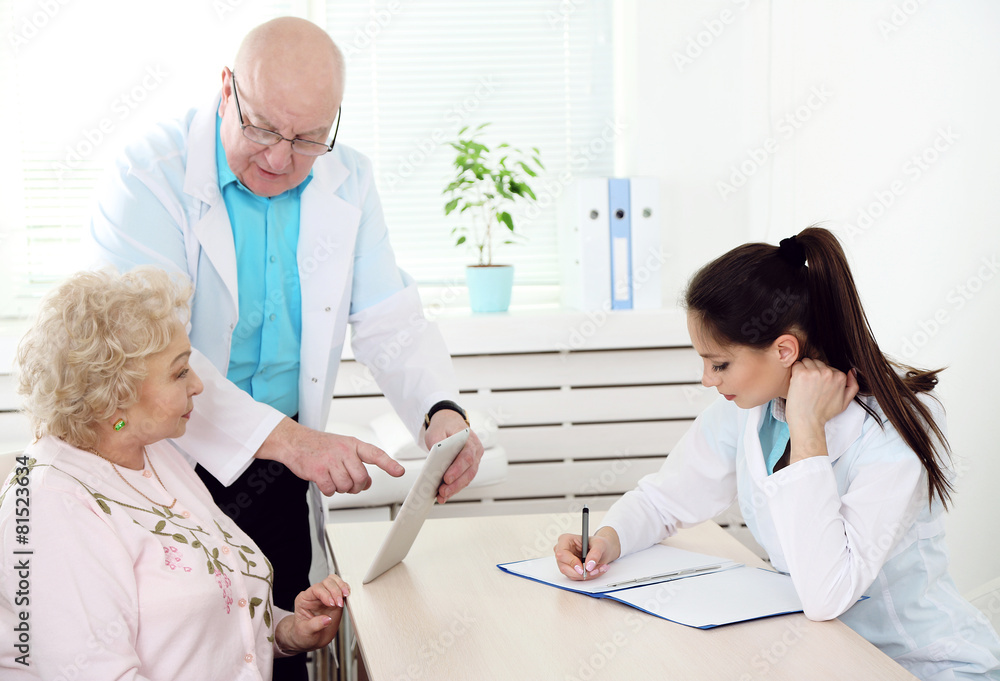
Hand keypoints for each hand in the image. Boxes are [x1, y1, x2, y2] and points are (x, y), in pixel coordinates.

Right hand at [259, 418, 404, 495]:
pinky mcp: (318, 471)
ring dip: (340, 488)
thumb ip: (357, 463)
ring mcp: (330, 460)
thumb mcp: (342, 448)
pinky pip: (331, 490)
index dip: (389, 464)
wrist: (295, 442)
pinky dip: (328, 490)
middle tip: (348, 482)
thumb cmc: (320, 446)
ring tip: (333, 478)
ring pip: (346, 486)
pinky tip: (323, 481)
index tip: (399, 471)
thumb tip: (367, 483)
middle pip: (361, 478)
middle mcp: (344, 451)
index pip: (375, 454)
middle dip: (355, 486)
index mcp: (352, 444)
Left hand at [274, 574, 349, 655]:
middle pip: (327, 582)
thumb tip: (327, 619)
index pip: (316, 589)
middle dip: (335, 591)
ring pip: (335, 581)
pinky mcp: (335, 600)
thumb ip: (315, 625)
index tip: (332, 604)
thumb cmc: (303, 634)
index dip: (325, 594)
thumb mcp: (305, 631)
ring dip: (342, 588)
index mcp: (304, 599)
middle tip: (339, 603)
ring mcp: (326, 596)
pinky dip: (346, 590)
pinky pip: (341, 589)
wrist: (310, 640)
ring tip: (345, 597)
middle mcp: (315, 595)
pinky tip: (347, 597)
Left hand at [424, 410, 484, 503]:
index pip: (467, 456)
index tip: (446, 478)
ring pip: (468, 478)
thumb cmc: (443, 426)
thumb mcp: (436, 431)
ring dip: (455, 489)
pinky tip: (444, 494)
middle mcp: (476, 450)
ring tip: (441, 496)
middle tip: (442, 492)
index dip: (458, 469)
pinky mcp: (468, 467)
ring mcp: (475, 459)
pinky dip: (454, 488)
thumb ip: (436, 443)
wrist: (449, 422)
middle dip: (456, 484)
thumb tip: (435, 461)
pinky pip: (464, 479)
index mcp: (470, 439)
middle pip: (469, 471)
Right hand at [554, 527, 620, 580]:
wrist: (602, 550)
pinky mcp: (570, 570)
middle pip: (564, 567)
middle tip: (596, 570)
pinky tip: (596, 570)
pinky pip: (577, 577)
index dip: (571, 562)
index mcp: (565, 540)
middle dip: (581, 572)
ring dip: (587, 575)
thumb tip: (589, 566)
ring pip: (571, 574)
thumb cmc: (598, 544)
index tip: (583, 568)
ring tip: (599, 568)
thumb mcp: (600, 544)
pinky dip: (588, 576)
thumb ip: (595, 554)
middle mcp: (562, 551)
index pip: (562, 553)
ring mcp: (565, 562)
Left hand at [785, 359, 858, 460]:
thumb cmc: (823, 413)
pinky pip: (796, 365)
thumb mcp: (845, 402)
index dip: (820, 376)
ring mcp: (814, 372)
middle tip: (809, 386)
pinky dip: (794, 372)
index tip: (817, 387)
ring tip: (803, 385)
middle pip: (817, 362)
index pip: (827, 366)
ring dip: (803, 370)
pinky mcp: (801, 374)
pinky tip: (796, 384)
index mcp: (840, 377)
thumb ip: (852, 386)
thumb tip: (852, 371)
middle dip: (812, 371)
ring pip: (806, 361)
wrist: (807, 421)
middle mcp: (829, 373)